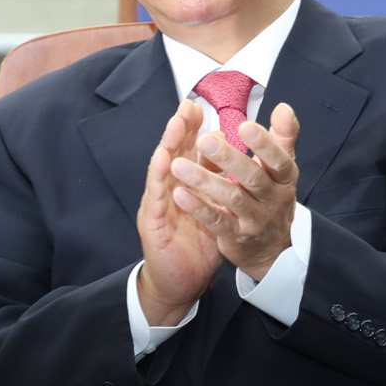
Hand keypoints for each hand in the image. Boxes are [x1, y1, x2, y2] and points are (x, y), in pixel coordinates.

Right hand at [135, 102, 225, 326]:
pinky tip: (164, 162)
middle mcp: (169, 189)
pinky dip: (160, 180)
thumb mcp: (215, 206)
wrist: (182, 280)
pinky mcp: (152, 225)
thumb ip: (220, 179)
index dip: (193, 129)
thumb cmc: (198, 240)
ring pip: (162, 171)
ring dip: (168, 146)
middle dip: (180, 129)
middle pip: (173, 154)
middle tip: (187, 106)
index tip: (201, 106)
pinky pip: (157, 200)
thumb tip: (232, 153)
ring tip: (175, 126)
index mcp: (185, 183)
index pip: (189, 151)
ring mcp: (158, 205)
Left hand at [168, 104, 301, 281]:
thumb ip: (283, 138)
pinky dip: (198, 208)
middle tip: (204, 140)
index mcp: (284, 179)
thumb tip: (283, 108)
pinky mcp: (236, 236)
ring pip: (231, 198)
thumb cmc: (272, 198)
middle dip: (229, 158)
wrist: (273, 250)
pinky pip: (216, 221)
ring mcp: (254, 219)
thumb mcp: (282, 170)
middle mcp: (273, 199)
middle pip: (253, 177)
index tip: (244, 126)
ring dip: (205, 180)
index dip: (265, 144)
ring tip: (179, 165)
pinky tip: (179, 193)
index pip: (279, 160)